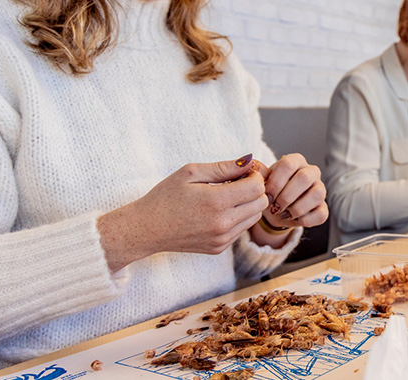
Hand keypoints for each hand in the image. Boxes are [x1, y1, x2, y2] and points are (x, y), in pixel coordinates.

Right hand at [97, 155, 268, 272]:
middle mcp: (222, 223)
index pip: (257, 187)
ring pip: (255, 217)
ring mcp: (222, 239)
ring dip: (248, 203)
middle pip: (261, 203)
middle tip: (237, 182)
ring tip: (228, 195)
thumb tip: (250, 160)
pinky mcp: (219, 248)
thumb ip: (224, 167)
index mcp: (215, 202)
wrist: (146, 229)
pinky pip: (242, 229)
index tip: (242, 172)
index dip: (254, 175)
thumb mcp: (191, 173)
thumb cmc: (165, 196)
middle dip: (255, 189)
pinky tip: (219, 210)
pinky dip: (238, 217)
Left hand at [254, 153, 327, 229]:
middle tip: (275, 207)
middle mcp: (311, 172)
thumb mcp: (261, 181)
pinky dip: (305, 219)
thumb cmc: (270, 192)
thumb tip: (255, 171)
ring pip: (317, 194)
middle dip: (286, 196)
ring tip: (284, 213)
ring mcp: (320, 189)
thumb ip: (258, 175)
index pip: (288, 164)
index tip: (267, 196)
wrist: (276, 210)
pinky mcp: (323, 207)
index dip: (276, 182)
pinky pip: (321, 213)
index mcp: (296, 161)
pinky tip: (294, 219)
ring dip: (296, 208)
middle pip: (304, 178)